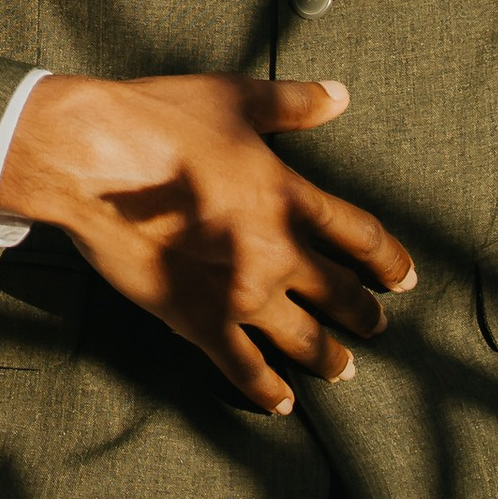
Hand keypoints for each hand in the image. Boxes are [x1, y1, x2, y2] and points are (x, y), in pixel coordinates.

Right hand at [0, 73, 414, 413]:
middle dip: (363, 313)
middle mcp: (276, 252)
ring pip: (303, 339)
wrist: (92, 160)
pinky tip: (282, 403)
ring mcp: (239, 292)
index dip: (390, 260)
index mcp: (290, 198)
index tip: (404, 278)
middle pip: (339, 294)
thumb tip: (338, 95)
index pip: (362, 237)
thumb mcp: (233, 98)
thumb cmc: (160, 121)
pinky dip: (265, 389)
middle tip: (377, 326)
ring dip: (329, 357)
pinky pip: (242, 367)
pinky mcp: (197, 319)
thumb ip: (292, 103)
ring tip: (343, 369)